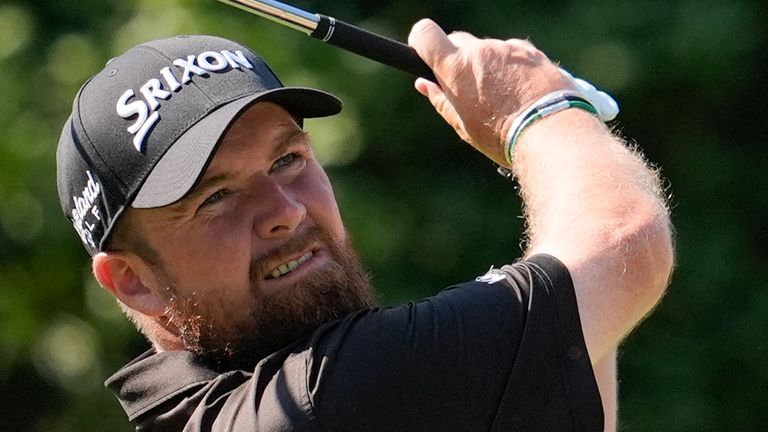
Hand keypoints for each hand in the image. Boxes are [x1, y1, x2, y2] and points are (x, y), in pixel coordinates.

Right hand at [407, 19, 574, 166]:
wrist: (552, 133)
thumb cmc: (503, 137)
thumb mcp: (464, 126)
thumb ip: (441, 100)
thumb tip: (424, 84)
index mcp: (457, 68)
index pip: (425, 34)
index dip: (422, 42)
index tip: (427, 56)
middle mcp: (481, 51)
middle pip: (460, 43)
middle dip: (459, 60)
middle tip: (469, 90)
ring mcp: (509, 49)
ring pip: (489, 51)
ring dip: (490, 67)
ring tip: (504, 100)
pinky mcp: (532, 52)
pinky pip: (514, 55)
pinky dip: (513, 69)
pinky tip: (523, 94)